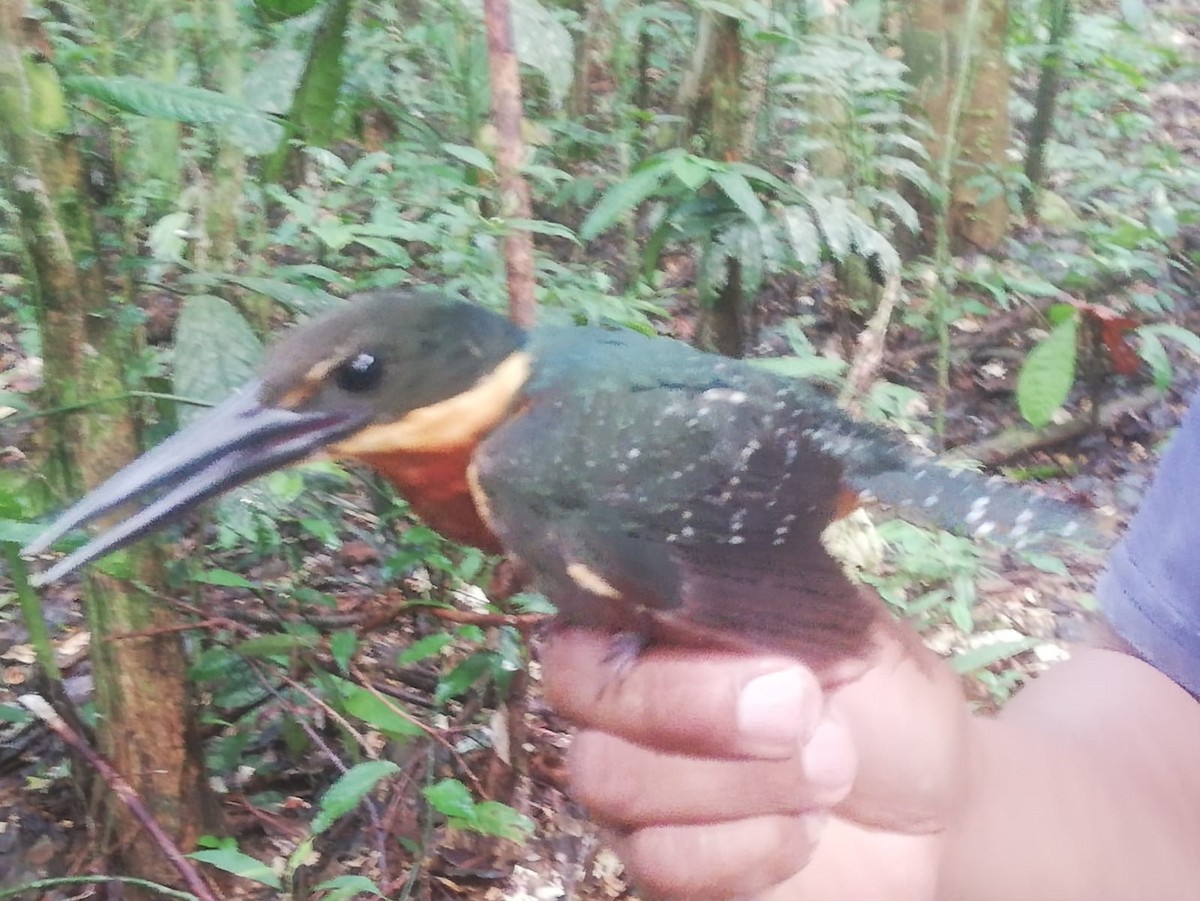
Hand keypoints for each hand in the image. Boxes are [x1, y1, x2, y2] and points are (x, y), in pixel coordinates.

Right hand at [542, 616, 969, 899]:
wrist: (933, 807)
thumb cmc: (878, 697)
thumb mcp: (834, 623)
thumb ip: (754, 595)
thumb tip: (693, 576)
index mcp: (652, 622)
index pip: (584, 607)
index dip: (648, 631)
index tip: (754, 648)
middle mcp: (621, 700)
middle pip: (581, 693)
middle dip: (700, 705)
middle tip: (804, 707)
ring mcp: (632, 785)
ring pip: (614, 781)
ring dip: (743, 780)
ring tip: (828, 770)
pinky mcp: (660, 865)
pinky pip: (662, 860)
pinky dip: (754, 846)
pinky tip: (805, 828)